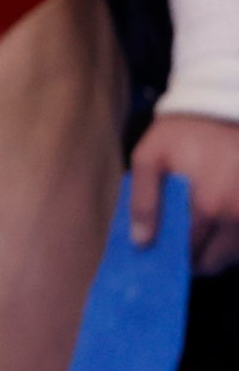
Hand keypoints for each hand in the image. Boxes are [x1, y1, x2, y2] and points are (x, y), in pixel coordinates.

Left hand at [130, 112, 238, 271]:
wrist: (220, 109)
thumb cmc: (181, 134)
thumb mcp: (148, 157)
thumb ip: (142, 200)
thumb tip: (141, 241)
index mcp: (206, 206)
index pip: (190, 253)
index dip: (175, 261)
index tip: (165, 260)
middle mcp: (235, 214)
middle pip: (215, 260)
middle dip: (196, 260)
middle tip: (180, 252)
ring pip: (235, 254)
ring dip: (218, 252)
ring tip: (199, 236)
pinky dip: (233, 240)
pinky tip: (218, 225)